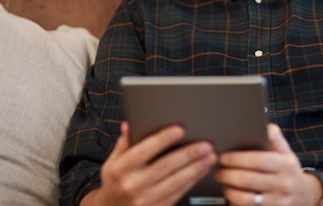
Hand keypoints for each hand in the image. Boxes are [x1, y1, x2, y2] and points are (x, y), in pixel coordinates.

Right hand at [82, 122, 216, 205]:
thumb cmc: (116, 182)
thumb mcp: (112, 161)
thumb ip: (124, 143)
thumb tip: (130, 124)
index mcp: (121, 169)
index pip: (144, 150)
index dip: (163, 139)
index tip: (180, 129)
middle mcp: (133, 185)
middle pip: (166, 166)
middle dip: (189, 154)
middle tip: (206, 145)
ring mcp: (145, 200)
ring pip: (176, 181)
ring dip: (196, 168)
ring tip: (210, 156)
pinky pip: (179, 193)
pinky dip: (193, 180)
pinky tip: (202, 170)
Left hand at [214, 123, 322, 205]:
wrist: (303, 194)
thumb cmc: (288, 169)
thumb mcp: (285, 151)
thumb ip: (274, 137)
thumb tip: (263, 125)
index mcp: (286, 165)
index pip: (258, 160)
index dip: (237, 158)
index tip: (223, 156)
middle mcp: (283, 185)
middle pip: (248, 180)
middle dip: (227, 175)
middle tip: (218, 171)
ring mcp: (278, 203)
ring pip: (245, 199)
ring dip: (228, 191)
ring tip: (223, 183)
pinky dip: (235, 204)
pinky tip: (231, 197)